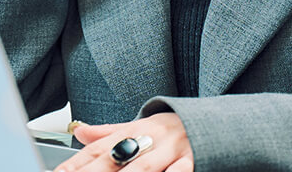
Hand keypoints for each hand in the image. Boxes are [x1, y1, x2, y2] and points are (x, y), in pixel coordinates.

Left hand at [56, 113, 193, 171]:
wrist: (215, 124)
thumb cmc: (173, 130)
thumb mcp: (141, 126)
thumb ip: (110, 132)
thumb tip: (79, 131)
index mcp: (134, 130)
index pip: (98, 149)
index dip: (77, 164)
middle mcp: (150, 139)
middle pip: (115, 160)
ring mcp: (172, 151)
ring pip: (143, 167)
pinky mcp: (193, 160)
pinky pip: (178, 171)